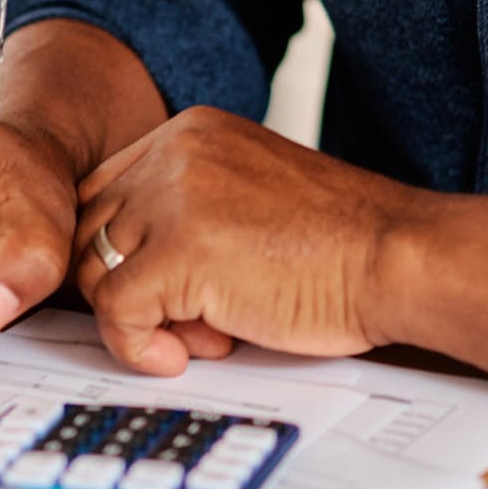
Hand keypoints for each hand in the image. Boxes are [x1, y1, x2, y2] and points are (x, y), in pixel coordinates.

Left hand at [73, 106, 413, 374]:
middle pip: (88, 232)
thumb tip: (123, 268)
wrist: (398, 259)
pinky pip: (115, 313)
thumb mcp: (250, 202)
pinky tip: (188, 354)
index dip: (120, 254)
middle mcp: (175, 153)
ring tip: (206, 334)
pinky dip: (140, 347)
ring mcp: (173, 198)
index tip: (161, 291)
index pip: (104, 194)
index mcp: (192, 134)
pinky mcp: (180, 253)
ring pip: (94, 273)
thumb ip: (189, 213)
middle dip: (125, 288)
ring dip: (140, 319)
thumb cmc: (343, 247)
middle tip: (191, 321)